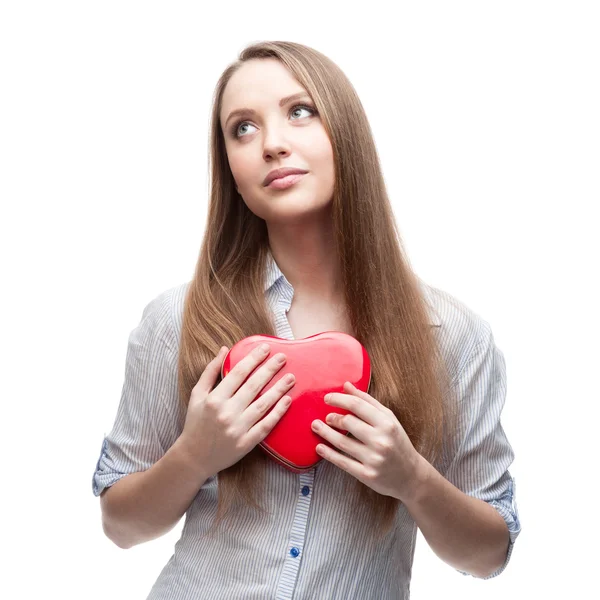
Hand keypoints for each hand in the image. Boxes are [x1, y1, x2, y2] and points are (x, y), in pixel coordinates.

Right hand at [178, 344, 295, 477]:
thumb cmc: (195, 423)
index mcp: (214, 399)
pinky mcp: (246, 443)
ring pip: (263, 405)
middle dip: (269, 369)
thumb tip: (225, 349)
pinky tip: (287, 400)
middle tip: (282, 357)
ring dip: (278, 389)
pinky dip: (278, 412)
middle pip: (253, 386)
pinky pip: (266, 425)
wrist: (193, 457)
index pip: (238, 373)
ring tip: (291, 377)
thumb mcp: (197, 395)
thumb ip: (210, 371)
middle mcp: (226, 413)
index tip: (265, 348)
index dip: (253, 359)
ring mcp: (237, 429)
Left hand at [311, 381, 424, 500]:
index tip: (327, 398)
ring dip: (325, 433)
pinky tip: (319, 447)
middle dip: (333, 418)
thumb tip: (346, 385)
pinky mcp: (367, 475)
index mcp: (387, 423)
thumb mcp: (388, 419)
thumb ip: (367, 401)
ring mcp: (374, 459)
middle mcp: (381, 440)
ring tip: (316, 426)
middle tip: (326, 417)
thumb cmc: (397, 442)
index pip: (357, 405)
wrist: (411, 476)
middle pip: (348, 422)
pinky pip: (342, 462)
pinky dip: (328, 454)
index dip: (339, 399)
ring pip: (342, 442)